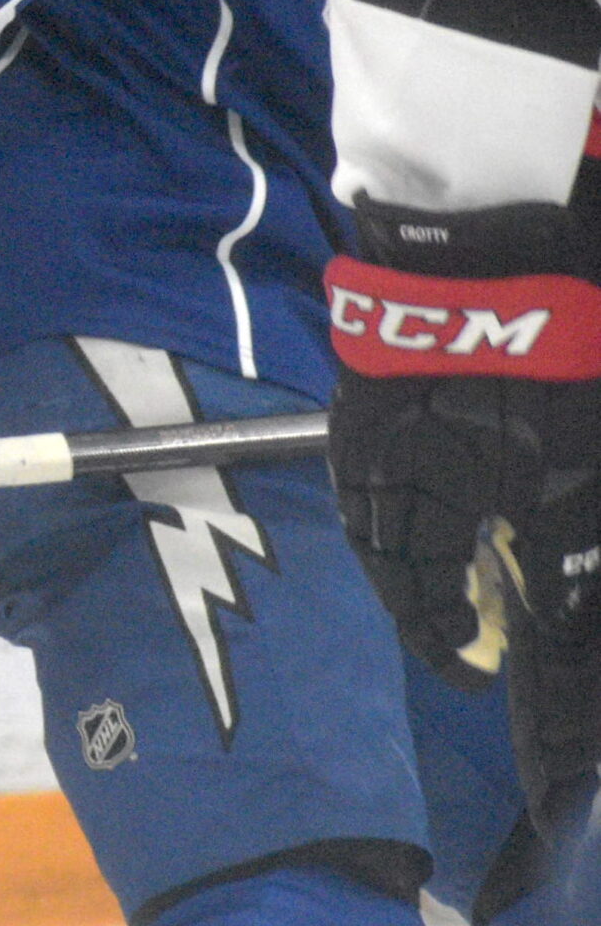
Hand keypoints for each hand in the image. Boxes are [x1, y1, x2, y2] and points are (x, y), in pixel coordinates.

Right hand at [326, 198, 600, 703]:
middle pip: (383, 557)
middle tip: (461, 627)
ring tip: (446, 570)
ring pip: (372, 513)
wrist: (479, 249)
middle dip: (419, 601)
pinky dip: (398, 503)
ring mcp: (361, 425)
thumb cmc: (532, 363)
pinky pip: (372, 471)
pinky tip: (432, 501)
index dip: (443, 641)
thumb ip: (557, 542)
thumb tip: (552, 605)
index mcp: (414, 497)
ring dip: (407, 552)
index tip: (473, 676)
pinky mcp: (367, 390)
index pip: (418, 594)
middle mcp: (369, 469)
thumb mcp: (565, 467)